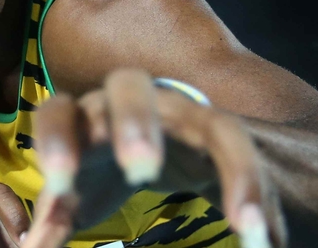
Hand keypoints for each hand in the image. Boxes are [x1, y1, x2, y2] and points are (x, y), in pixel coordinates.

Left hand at [25, 69, 286, 247]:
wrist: (153, 146)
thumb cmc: (102, 168)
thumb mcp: (81, 195)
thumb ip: (58, 215)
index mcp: (86, 114)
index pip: (61, 110)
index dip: (58, 139)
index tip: (60, 184)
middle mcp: (132, 101)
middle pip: (129, 84)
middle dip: (134, 121)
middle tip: (141, 167)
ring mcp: (183, 112)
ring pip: (209, 118)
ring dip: (229, 163)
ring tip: (243, 221)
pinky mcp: (219, 132)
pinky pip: (241, 151)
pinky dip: (252, 189)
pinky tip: (258, 233)